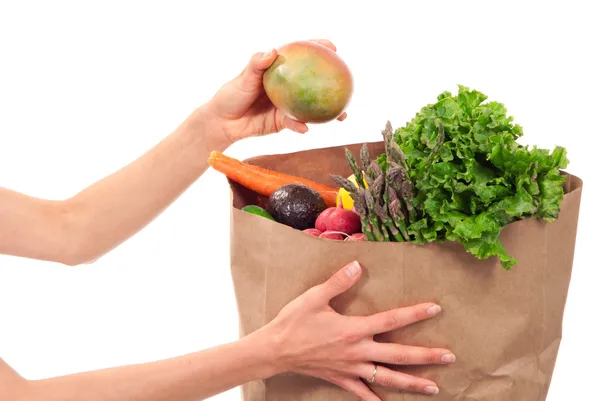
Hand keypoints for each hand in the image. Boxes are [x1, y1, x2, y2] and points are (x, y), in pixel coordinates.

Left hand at [206, 39, 347, 143]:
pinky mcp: (283, 122)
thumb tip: (272, 51)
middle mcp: (287, 87)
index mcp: (280, 71)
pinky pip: (295, 124)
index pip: (301, 56)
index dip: (318, 49)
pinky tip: (306, 128)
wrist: (223, 122)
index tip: (333, 48)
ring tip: (341, 115)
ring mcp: (287, 105)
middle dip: (332, 81)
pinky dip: (301, 126)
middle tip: (347, 80)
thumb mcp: (243, 77)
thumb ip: (257, 64)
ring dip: (327, 111)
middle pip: (314, 82)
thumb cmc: (231, 94)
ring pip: (311, 106)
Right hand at [263, 261, 453, 398]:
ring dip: (412, 384)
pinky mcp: (341, 380)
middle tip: (449, 357)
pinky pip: (362, 394)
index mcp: (354, 330)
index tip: (435, 308)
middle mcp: (358, 352)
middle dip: (426, 357)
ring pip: (387, 379)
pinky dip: (375, 400)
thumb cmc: (294, 322)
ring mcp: (351, 369)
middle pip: (398, 356)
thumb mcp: (314, 297)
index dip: (415, 314)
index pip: (391, 321)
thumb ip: (338, 282)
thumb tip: (358, 266)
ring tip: (434, 388)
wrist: (275, 350)